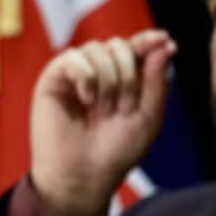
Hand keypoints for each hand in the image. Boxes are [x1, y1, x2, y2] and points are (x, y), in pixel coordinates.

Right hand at [29, 30, 176, 215]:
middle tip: (122, 106)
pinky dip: (85, 76)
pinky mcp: (52, 81)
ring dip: (108, 79)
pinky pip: (72, 57)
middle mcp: (97, 75)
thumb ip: (156, 81)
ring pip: (97, 49)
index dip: (148, 40)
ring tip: (101, 108)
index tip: (163, 39)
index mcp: (121, 81)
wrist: (83, 175)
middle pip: (118, 45)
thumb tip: (162, 43)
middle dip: (128, 75)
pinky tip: (86, 99)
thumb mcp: (148, 117)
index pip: (135, 48)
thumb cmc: (115, 152)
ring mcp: (74, 76)